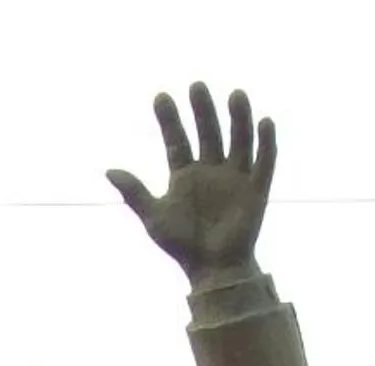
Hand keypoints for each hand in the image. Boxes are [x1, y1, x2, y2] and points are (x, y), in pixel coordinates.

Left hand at [107, 84, 276, 284]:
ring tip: (234, 94)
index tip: (160, 97)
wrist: (213, 270)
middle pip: (207, 132)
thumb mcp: (154, 217)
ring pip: (238, 140)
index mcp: (185, 175)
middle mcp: (211, 170)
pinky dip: (266, 143)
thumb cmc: (183, 246)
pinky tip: (264, 121)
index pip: (176, 140)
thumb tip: (108, 169)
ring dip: (237, 118)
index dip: (169, 120)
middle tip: (196, 86)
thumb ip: (134, 193)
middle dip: (202, 110)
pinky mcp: (257, 190)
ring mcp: (234, 178)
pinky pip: (264, 162)